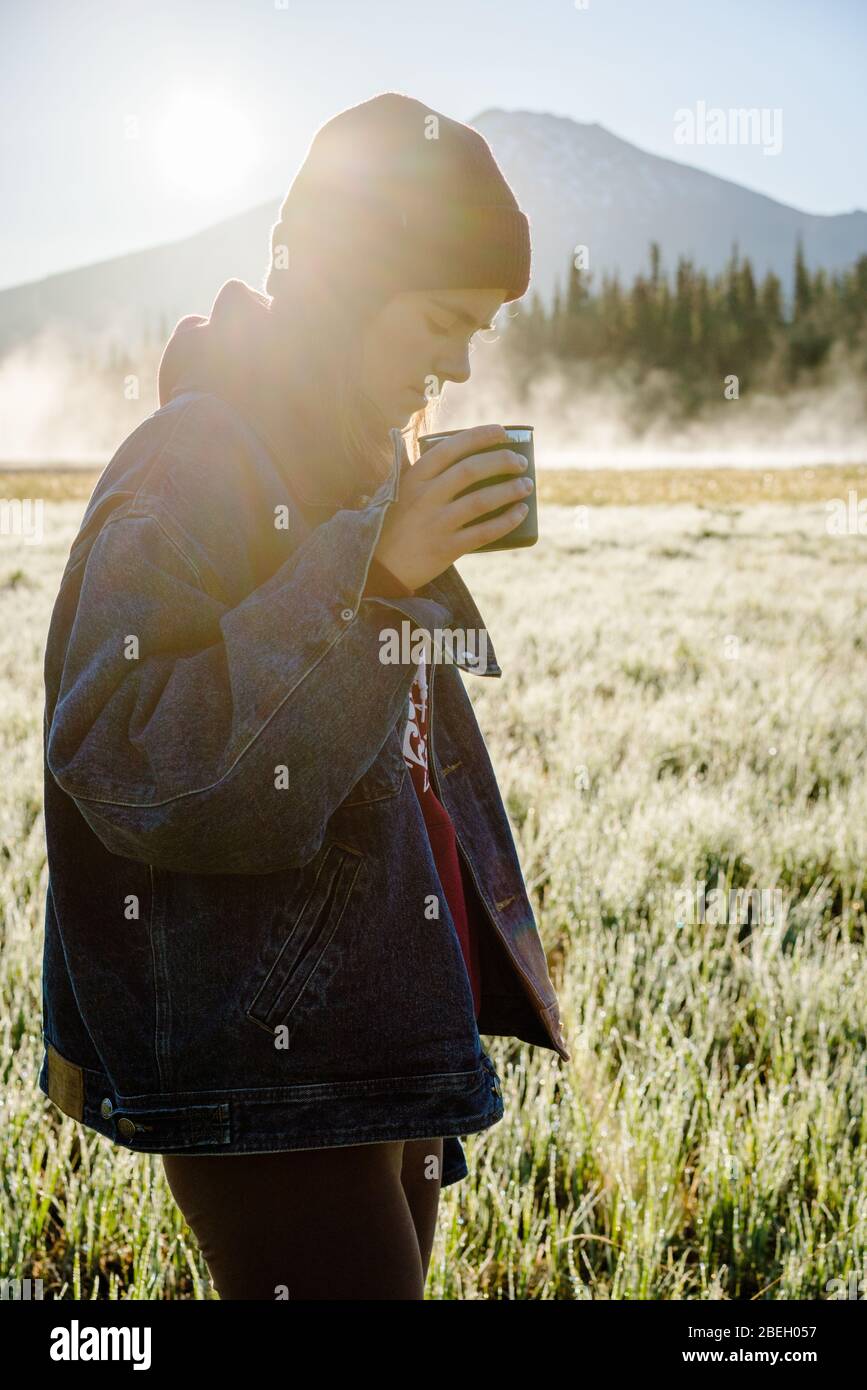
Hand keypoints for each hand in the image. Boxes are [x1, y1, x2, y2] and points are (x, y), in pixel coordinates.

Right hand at [372, 424, 532, 589]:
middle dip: (503, 461)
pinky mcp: (447, 548)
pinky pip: (484, 532)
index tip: (502, 432)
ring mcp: (437, 523)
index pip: (452, 447)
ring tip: (526, 486)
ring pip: (481, 500)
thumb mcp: (395, 490)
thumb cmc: (392, 524)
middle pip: (472, 470)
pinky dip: (507, 521)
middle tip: (521, 463)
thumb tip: (420, 439)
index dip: (480, 436)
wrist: (378, 567)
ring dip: (510, 490)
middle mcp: (426, 497)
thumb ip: (412, 467)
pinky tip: (521, 513)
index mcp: (415, 477)